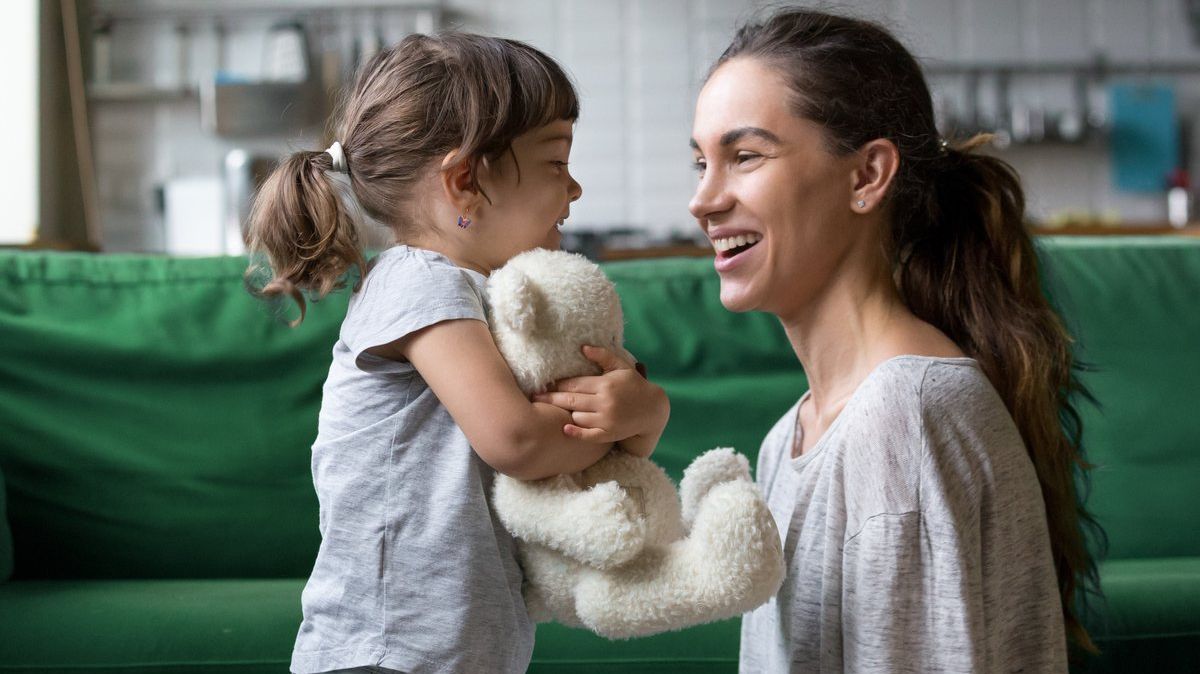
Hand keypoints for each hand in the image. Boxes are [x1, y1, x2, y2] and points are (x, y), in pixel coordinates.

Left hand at [531, 345, 668, 455]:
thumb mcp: (621, 367)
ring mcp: (606, 419)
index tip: (545, 383)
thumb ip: (603, 356)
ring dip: (567, 412)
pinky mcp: (608, 434)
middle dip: (551, 398)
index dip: (557, 384)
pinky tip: (565, 428)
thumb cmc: (634, 385)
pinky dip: (575, 432)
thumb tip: (583, 348)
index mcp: (605, 384)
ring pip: (576, 416)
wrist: (652, 410)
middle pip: (570, 400)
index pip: (574, 384)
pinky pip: (587, 435)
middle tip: (535, 396)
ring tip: (556, 409)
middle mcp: (604, 402)